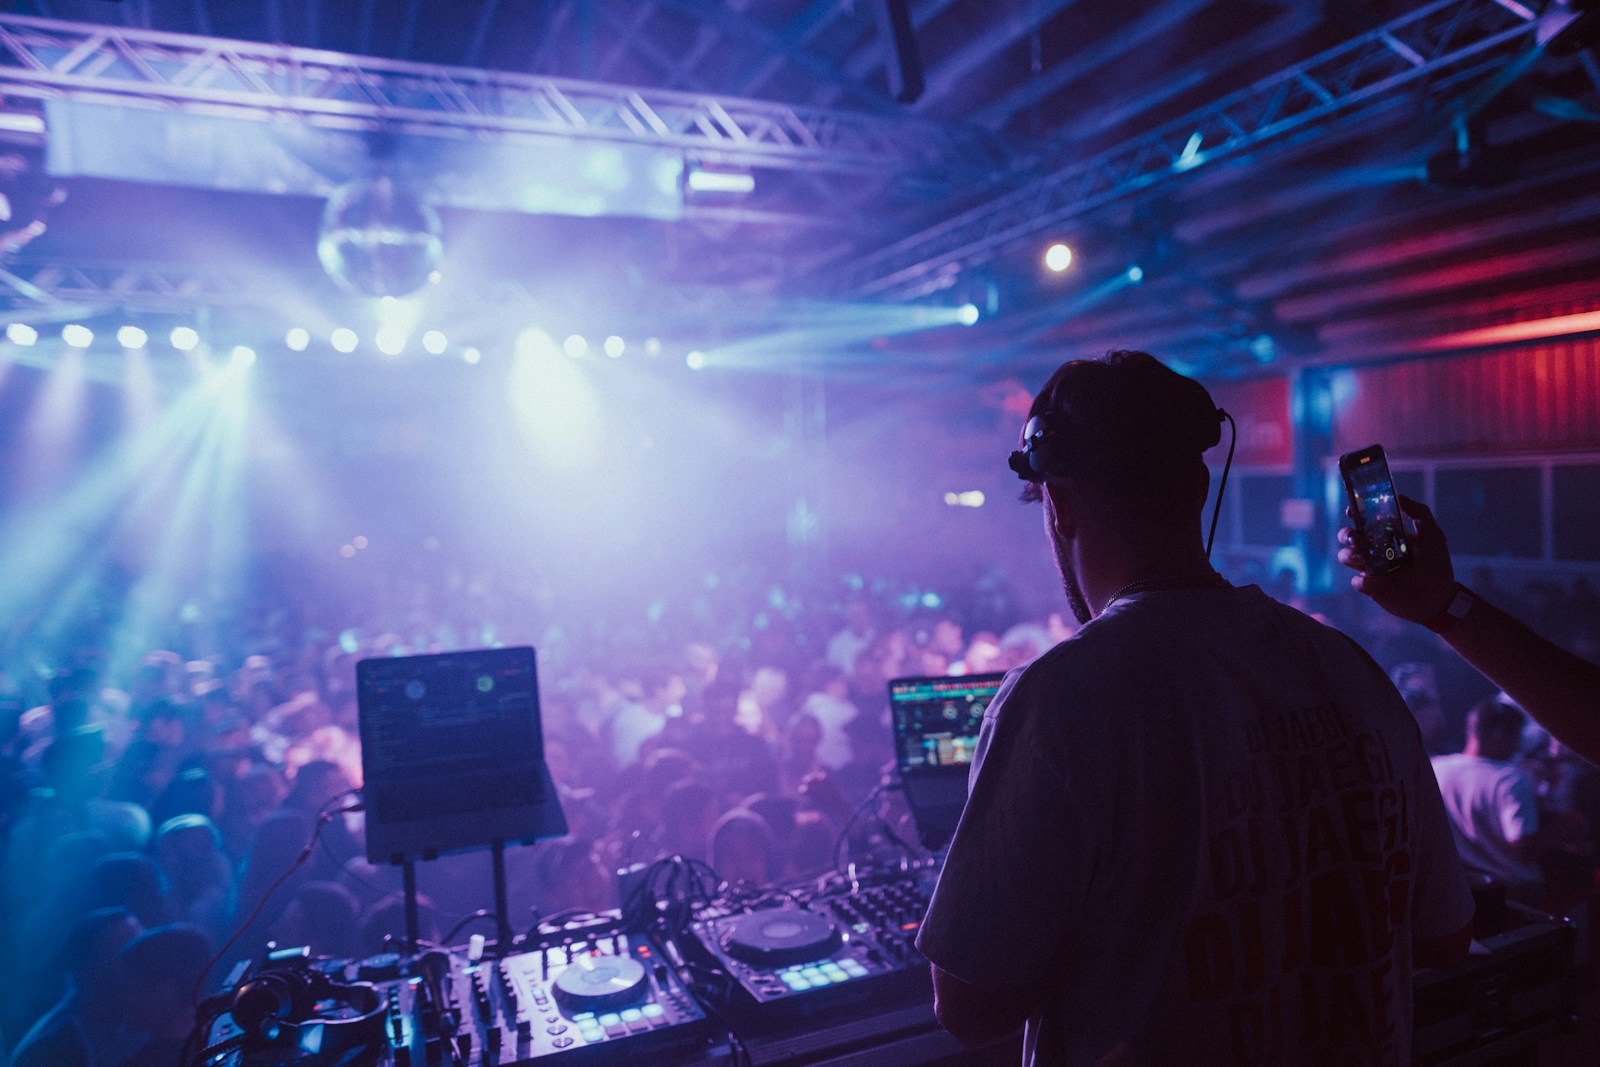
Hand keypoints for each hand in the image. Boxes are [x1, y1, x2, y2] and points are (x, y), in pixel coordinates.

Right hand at [1337, 494, 1456, 624]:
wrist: (1439, 598)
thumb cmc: (1436, 565)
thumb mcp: (1433, 535)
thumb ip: (1420, 513)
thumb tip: (1399, 497)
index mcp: (1387, 535)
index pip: (1364, 520)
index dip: (1354, 513)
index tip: (1352, 510)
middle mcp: (1375, 549)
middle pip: (1348, 537)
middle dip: (1347, 535)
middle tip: (1359, 539)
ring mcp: (1371, 568)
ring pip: (1346, 556)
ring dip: (1351, 555)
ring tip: (1365, 558)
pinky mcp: (1371, 588)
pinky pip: (1358, 582)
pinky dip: (1363, 580)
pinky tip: (1377, 580)